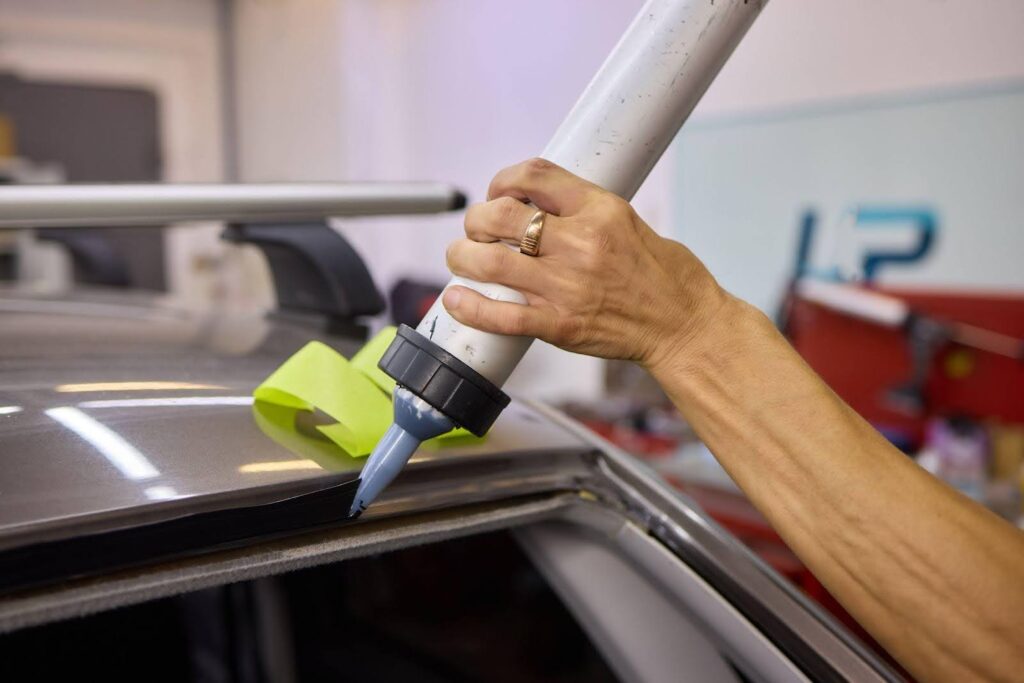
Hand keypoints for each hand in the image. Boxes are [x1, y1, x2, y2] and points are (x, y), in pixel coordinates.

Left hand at [443, 158, 731, 369]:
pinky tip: (457, 300)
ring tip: (460, 258)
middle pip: (500, 216)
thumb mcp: (629, 221)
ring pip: (491, 262)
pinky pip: (502, 315)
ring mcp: (568, 286)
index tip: (497, 192)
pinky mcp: (561, 325)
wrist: (685, 325)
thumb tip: (538, 206)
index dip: (502, 180)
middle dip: (475, 220)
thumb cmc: (666, 277)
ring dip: (462, 257)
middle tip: (474, 230)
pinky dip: (471, 306)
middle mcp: (580, 244)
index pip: (534, 176)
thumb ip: (583, 211)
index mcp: (600, 210)